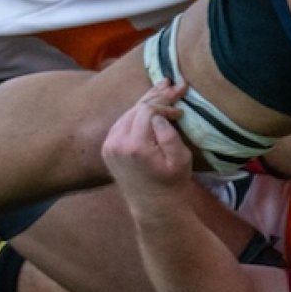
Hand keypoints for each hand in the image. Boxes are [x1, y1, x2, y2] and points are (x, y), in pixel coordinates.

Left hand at [102, 81, 192, 205]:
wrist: (154, 207)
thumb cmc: (173, 183)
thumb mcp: (180, 160)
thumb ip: (170, 134)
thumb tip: (160, 115)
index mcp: (134, 146)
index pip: (148, 110)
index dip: (166, 104)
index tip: (182, 108)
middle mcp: (116, 143)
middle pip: (136, 108)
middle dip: (157, 96)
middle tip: (174, 84)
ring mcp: (109, 146)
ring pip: (128, 113)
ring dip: (147, 102)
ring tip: (163, 88)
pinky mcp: (108, 148)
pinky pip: (123, 122)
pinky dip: (137, 113)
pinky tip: (149, 105)